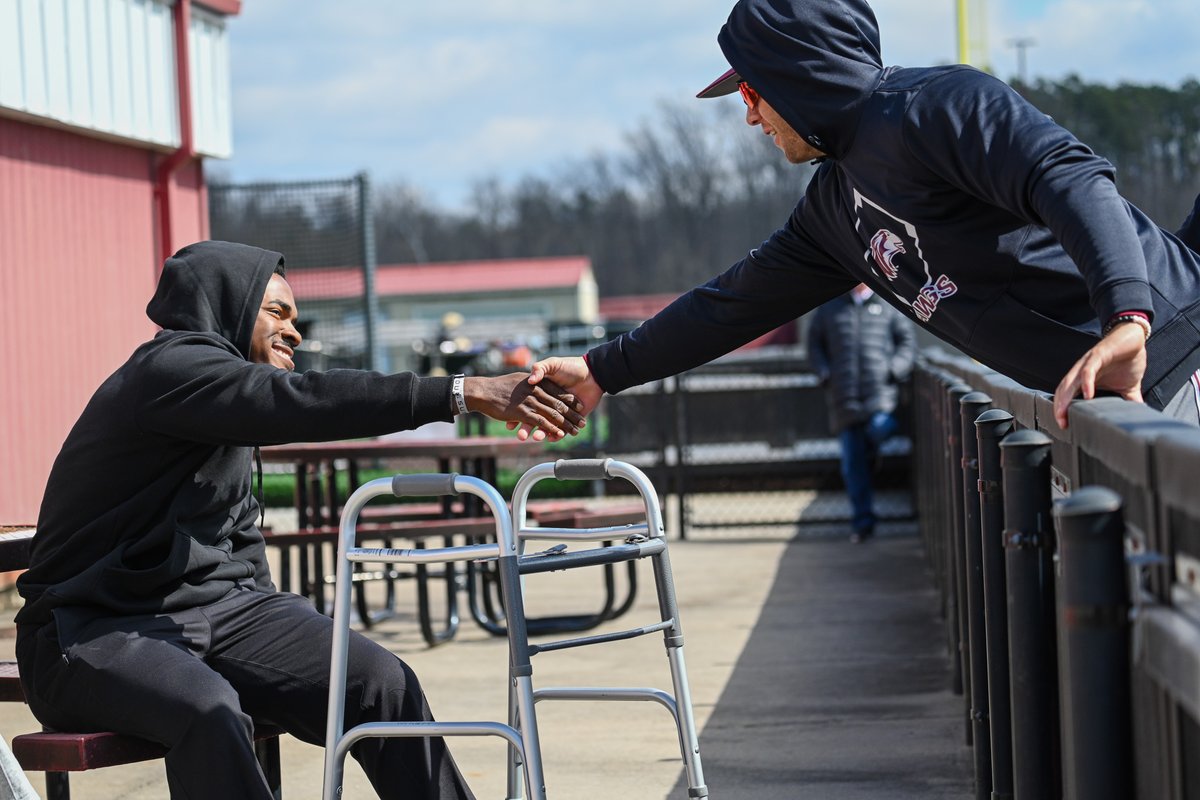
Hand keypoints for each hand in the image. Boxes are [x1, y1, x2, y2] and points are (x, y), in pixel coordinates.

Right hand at [465, 372, 586, 441]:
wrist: (482, 390)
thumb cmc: (500, 383)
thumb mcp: (520, 376)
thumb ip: (536, 373)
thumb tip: (542, 380)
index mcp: (537, 381)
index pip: (558, 391)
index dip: (570, 400)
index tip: (580, 407)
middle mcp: (536, 391)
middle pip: (559, 404)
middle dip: (572, 415)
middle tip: (581, 424)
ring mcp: (530, 402)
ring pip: (552, 414)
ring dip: (564, 425)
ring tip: (574, 432)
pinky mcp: (523, 413)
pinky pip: (540, 422)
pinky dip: (550, 428)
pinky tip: (557, 434)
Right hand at [507, 357, 602, 440]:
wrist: (593, 374)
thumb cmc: (571, 367)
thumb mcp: (552, 364)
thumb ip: (540, 369)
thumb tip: (530, 380)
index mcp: (541, 391)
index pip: (528, 405)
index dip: (519, 414)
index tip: (510, 423)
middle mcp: (547, 402)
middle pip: (535, 417)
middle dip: (527, 428)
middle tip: (521, 436)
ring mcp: (557, 412)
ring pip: (546, 425)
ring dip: (540, 433)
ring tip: (535, 438)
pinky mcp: (568, 419)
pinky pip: (560, 430)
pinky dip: (555, 435)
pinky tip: (550, 439)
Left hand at [1053, 323, 1147, 427]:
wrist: (1135, 338)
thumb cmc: (1128, 361)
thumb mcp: (1129, 388)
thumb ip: (1129, 402)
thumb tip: (1137, 417)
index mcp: (1086, 380)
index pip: (1068, 396)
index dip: (1063, 410)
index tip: (1064, 425)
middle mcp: (1082, 371)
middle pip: (1064, 390)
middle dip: (1059, 407)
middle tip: (1060, 422)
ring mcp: (1088, 363)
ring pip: (1071, 381)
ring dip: (1065, 397)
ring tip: (1064, 413)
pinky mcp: (1098, 355)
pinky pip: (1089, 370)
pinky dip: (1086, 382)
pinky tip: (1088, 395)